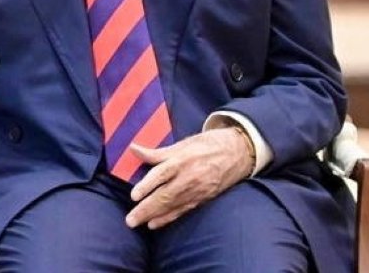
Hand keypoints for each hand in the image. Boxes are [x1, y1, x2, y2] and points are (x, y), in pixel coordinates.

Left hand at [124, 127, 254, 228]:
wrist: (239, 153)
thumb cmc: (207, 145)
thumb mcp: (183, 144)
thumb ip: (157, 152)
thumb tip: (133, 148)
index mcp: (182, 160)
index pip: (162, 174)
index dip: (147, 185)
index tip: (134, 196)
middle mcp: (189, 178)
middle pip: (165, 195)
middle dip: (146, 208)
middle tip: (130, 219)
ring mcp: (197, 190)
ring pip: (172, 205)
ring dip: (154, 216)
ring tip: (137, 223)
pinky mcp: (202, 198)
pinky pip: (183, 210)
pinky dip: (168, 218)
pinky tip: (154, 224)